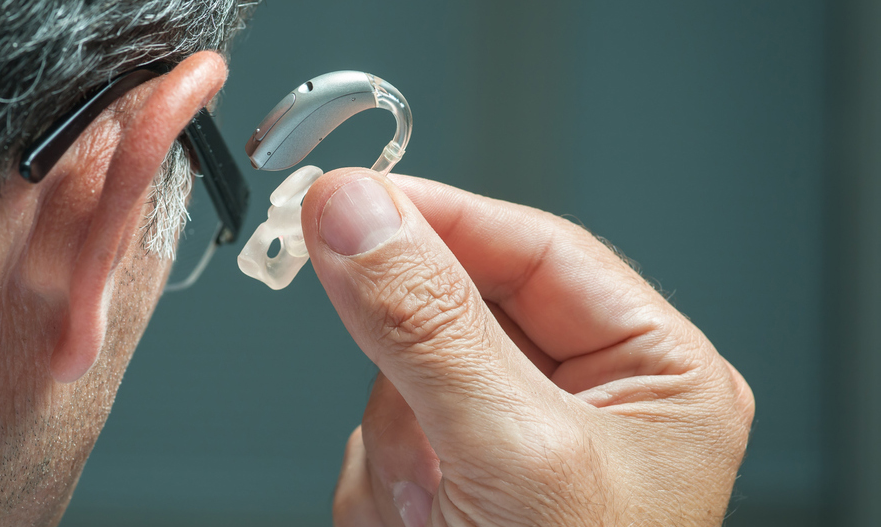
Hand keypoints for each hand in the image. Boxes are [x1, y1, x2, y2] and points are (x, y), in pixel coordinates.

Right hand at [301, 169, 754, 525]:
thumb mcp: (513, 455)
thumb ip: (428, 325)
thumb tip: (355, 214)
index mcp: (652, 373)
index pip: (533, 246)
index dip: (439, 218)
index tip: (345, 202)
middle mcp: (583, 402)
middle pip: (452, 312)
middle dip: (414, 378)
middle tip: (418, 428)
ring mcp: (508, 447)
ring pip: (397, 382)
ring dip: (399, 453)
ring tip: (438, 518)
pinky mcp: (452, 488)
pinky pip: (377, 448)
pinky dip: (381, 493)